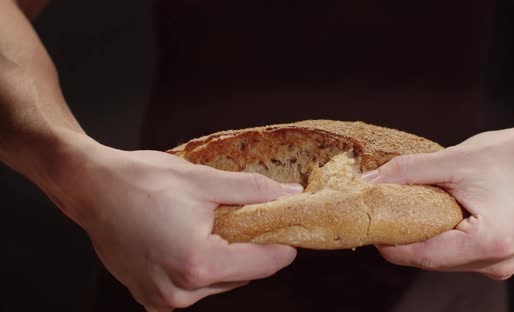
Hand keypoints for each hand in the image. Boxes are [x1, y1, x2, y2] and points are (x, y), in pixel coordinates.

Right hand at [50, 144, 300, 310]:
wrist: (91, 188)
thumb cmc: (141, 182)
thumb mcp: (204, 181)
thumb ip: (252, 191)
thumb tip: (289, 194)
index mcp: (197, 263)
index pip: (262, 264)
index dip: (282, 246)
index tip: (292, 231)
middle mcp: (180, 291)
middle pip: (241, 276)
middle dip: (253, 250)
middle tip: (255, 221)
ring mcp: (161, 299)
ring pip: (217, 283)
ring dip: (226, 259)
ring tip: (218, 227)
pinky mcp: (149, 296)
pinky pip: (191, 287)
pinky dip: (201, 268)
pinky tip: (194, 241)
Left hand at [364, 123, 513, 278]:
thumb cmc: (508, 155)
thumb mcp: (451, 159)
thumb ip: (406, 173)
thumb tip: (368, 183)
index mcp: (491, 242)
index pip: (424, 255)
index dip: (390, 243)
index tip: (367, 225)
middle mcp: (497, 261)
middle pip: (431, 259)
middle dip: (402, 238)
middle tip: (379, 214)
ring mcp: (498, 263)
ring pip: (440, 259)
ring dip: (419, 238)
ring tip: (403, 211)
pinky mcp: (496, 257)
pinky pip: (453, 254)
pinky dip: (437, 236)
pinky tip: (428, 216)